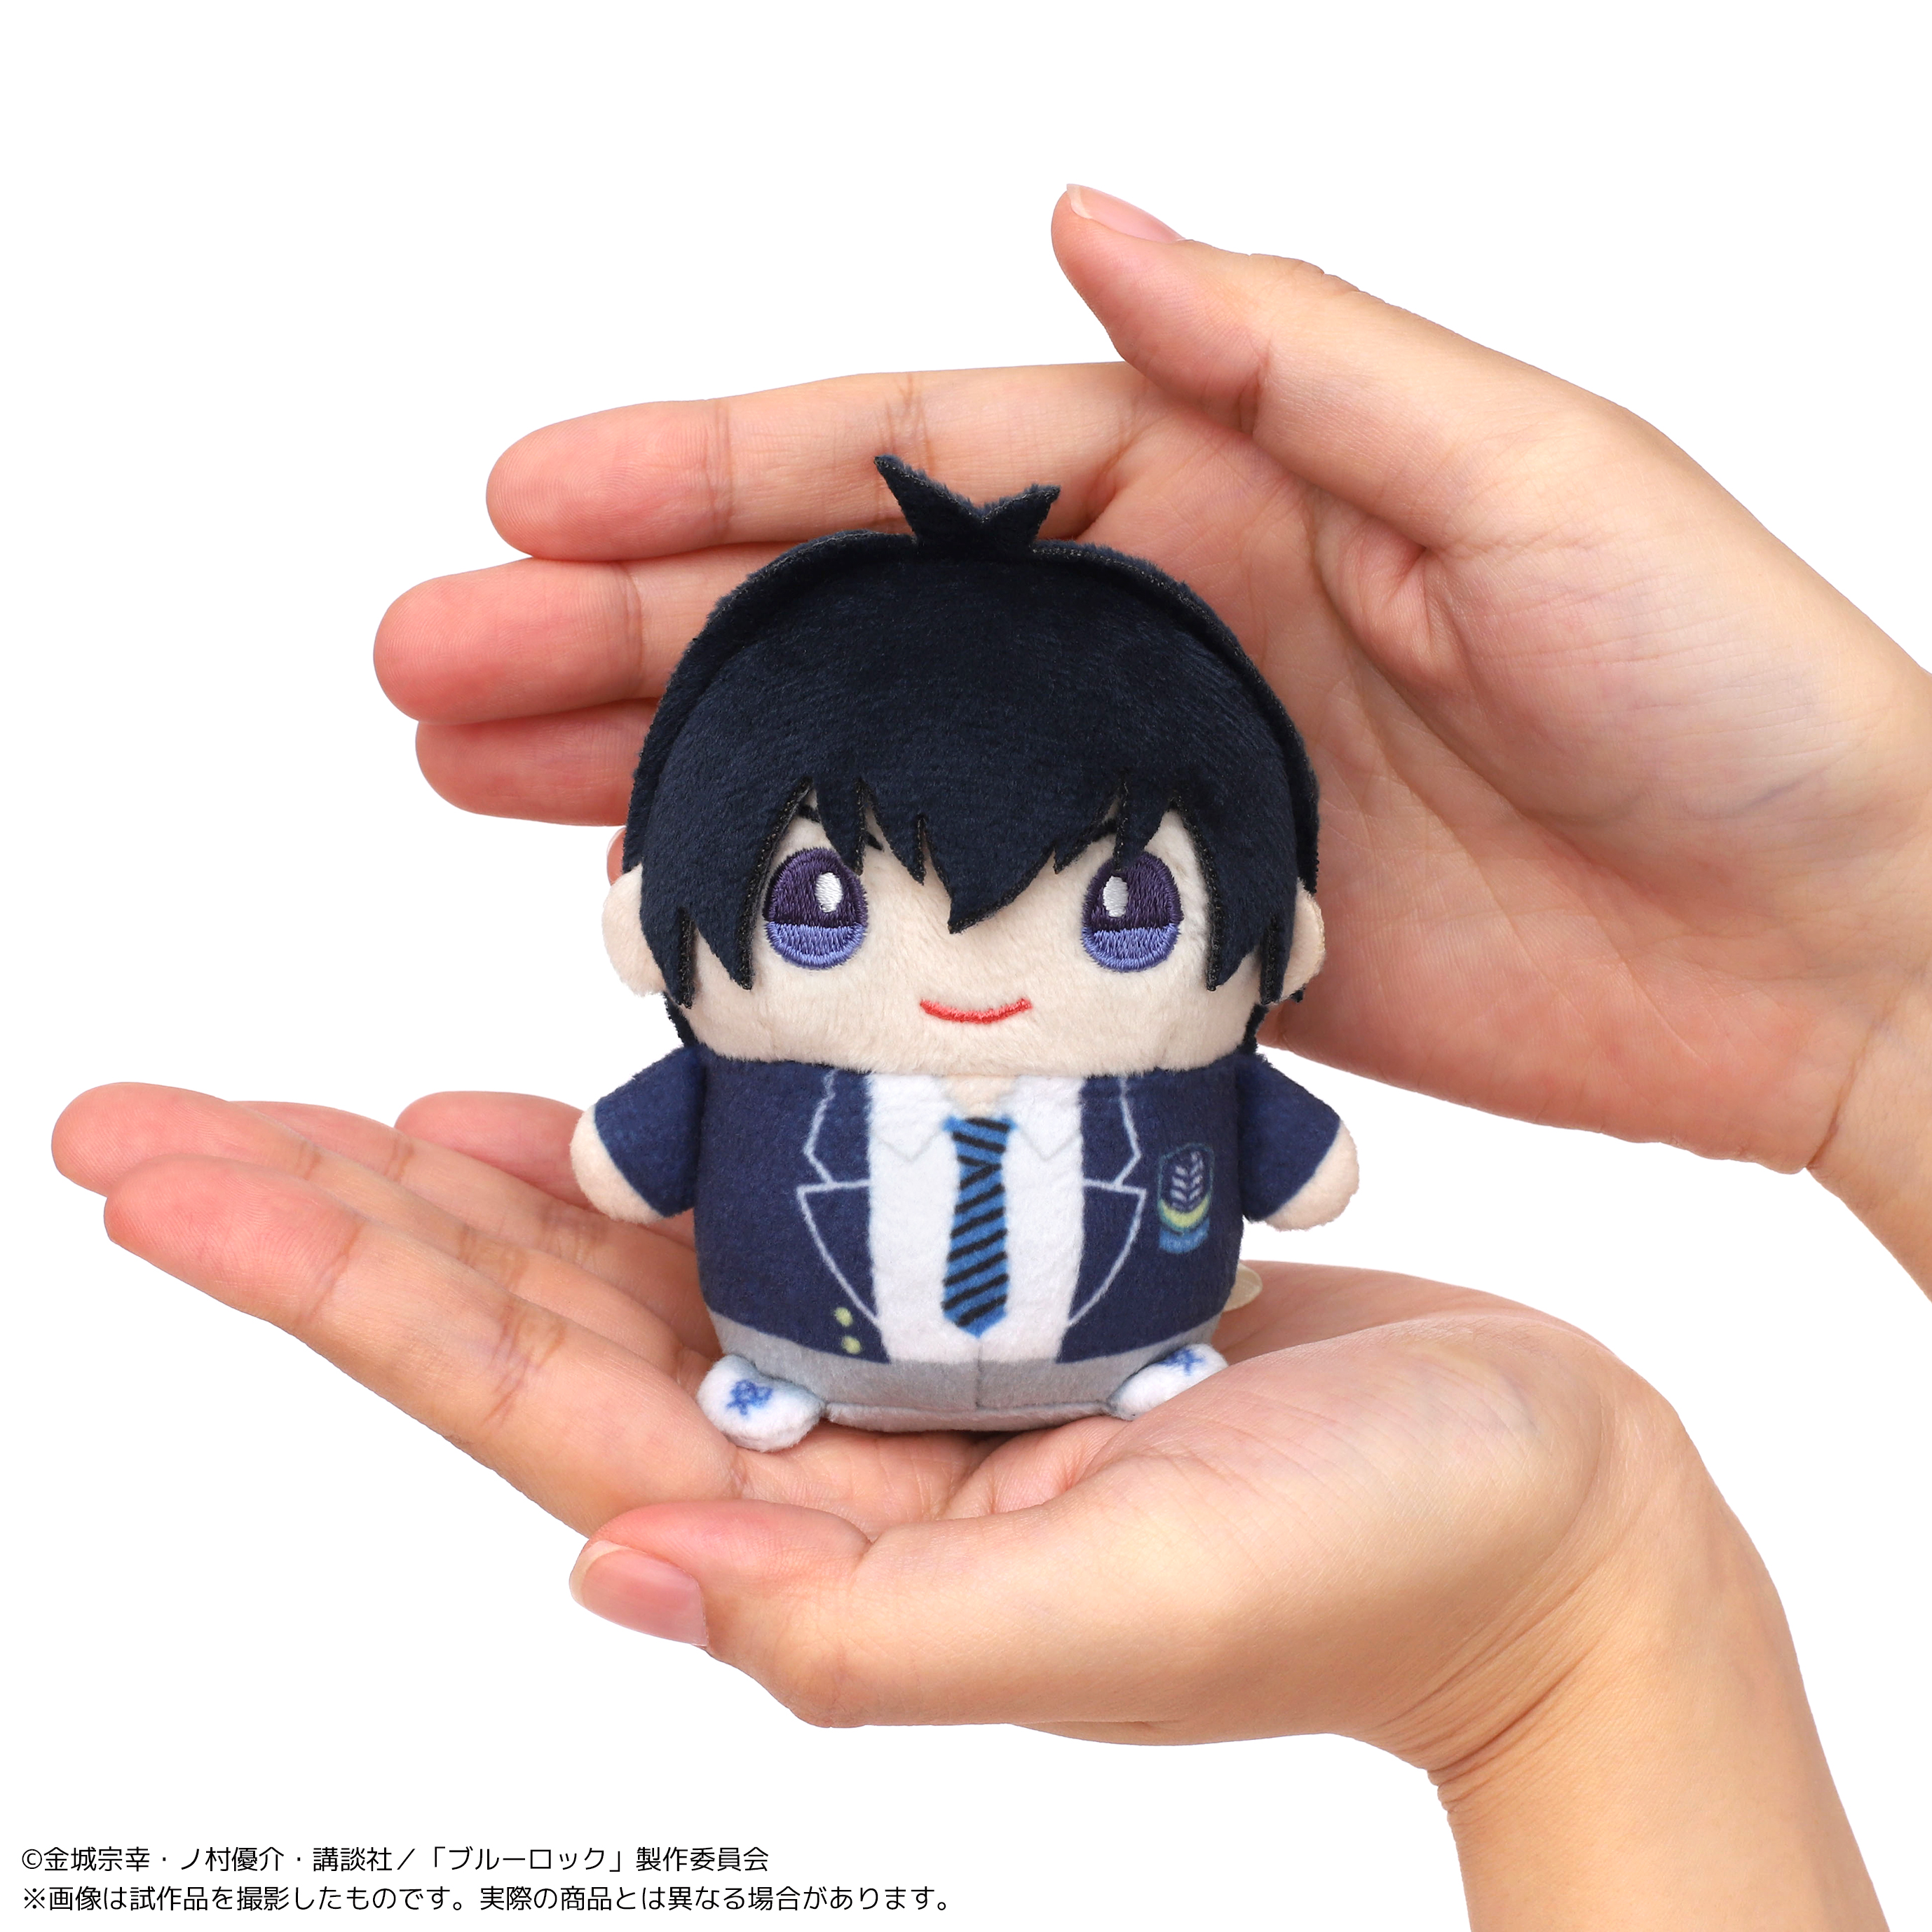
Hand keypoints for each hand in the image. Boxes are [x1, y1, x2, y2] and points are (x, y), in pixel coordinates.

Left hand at [52, 1080, 1882, 1927]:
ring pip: (612, 1257)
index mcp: (824, 1531)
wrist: (1546, 1514)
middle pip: (512, 1319)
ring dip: (443, 1186)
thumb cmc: (1380, 1570)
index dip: (326, 1287)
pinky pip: (762, 1207)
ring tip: (285, 1107)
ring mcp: (888, 1361)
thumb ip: (871, 1628)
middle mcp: (822, 1445)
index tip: (153, 1183)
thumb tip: (617, 1580)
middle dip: (319, 1217)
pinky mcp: (977, 1282)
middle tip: (137, 1119)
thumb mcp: (1132, 1607)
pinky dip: (640, 1153)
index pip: (514, 1399)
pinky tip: (539, 1102)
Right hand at [374, 188, 1931, 1279]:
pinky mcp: (1172, 942)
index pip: (907, 459)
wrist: (1823, 945)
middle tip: (428, 672)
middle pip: (835, 614)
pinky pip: (961, 924)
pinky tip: (699, 932)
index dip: (707, 472)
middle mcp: (1150, 626)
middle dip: (623, 635)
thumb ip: (1303, 357)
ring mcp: (1142, 793)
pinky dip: (830, 925)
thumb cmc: (1727, 693)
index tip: (525, 502)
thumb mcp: (1534, 471)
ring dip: (675, 772)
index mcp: (1214, 481)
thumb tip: (1088, 224)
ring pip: (864, 769)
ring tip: (488, 788)